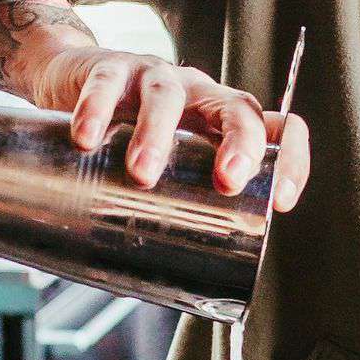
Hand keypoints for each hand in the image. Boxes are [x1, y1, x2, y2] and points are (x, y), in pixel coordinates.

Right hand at [28, 47, 309, 209]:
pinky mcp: (109, 68)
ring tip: (142, 173)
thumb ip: (172, 216)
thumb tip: (172, 292)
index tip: (281, 200)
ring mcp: (156, 78)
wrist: (68, 81)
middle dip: (239, 145)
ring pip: (166, 97)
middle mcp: (200, 97)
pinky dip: (97, 109)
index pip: (278, 129)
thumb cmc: (128, 138)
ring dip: (156, 135)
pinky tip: (87, 138)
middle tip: (225, 183)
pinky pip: (106, 83)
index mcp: (223, 125)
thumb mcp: (163, 172)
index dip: (291, 160)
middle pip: (236, 109)